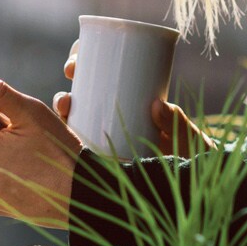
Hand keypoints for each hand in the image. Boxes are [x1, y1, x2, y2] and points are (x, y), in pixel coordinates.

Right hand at [55, 40, 208, 157]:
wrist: (190, 193)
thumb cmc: (192, 160)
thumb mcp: (189, 140)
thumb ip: (180, 125)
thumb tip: (158, 105)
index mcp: (135, 100)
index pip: (108, 71)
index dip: (89, 56)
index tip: (81, 52)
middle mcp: (115, 114)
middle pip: (87, 86)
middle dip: (72, 72)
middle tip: (71, 70)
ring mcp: (103, 136)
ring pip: (75, 113)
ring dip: (61, 103)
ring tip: (64, 103)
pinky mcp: (96, 160)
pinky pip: (73, 145)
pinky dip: (59, 137)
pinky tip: (54, 133)